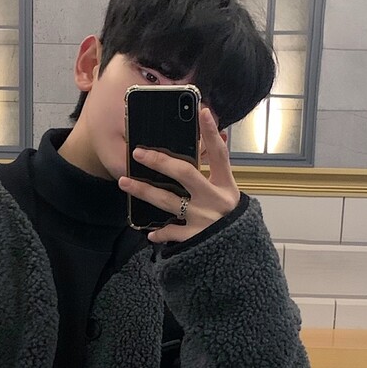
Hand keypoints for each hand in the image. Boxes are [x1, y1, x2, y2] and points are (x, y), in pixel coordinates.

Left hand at [118, 106, 238, 243]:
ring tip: (125, 182)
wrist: (241, 256)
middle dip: (160, 161)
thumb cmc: (233, 223)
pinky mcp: (195, 238)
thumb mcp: (229, 196)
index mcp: (226, 186)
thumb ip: (216, 175)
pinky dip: (160, 233)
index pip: (219, 154)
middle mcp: (214, 200)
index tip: (202, 111)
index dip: (211, 133)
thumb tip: (206, 146)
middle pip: (185, 173)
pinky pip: (171, 233)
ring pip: (168, 201)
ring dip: (144, 190)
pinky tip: (148, 232)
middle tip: (138, 153)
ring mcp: (203, 219)